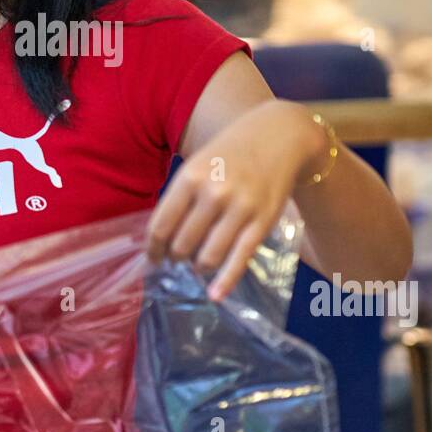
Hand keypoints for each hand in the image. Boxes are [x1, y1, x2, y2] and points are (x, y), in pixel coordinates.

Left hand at [146, 100, 327, 300]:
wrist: (278, 136)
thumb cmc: (230, 152)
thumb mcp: (197, 164)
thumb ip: (181, 197)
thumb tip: (162, 239)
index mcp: (190, 177)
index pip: (160, 226)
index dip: (153, 249)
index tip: (153, 258)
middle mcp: (212, 194)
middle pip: (181, 244)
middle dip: (176, 257)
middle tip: (178, 258)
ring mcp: (239, 209)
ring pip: (206, 257)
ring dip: (198, 266)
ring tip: (198, 263)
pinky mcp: (261, 223)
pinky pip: (239, 259)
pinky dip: (225, 282)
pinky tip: (215, 295)